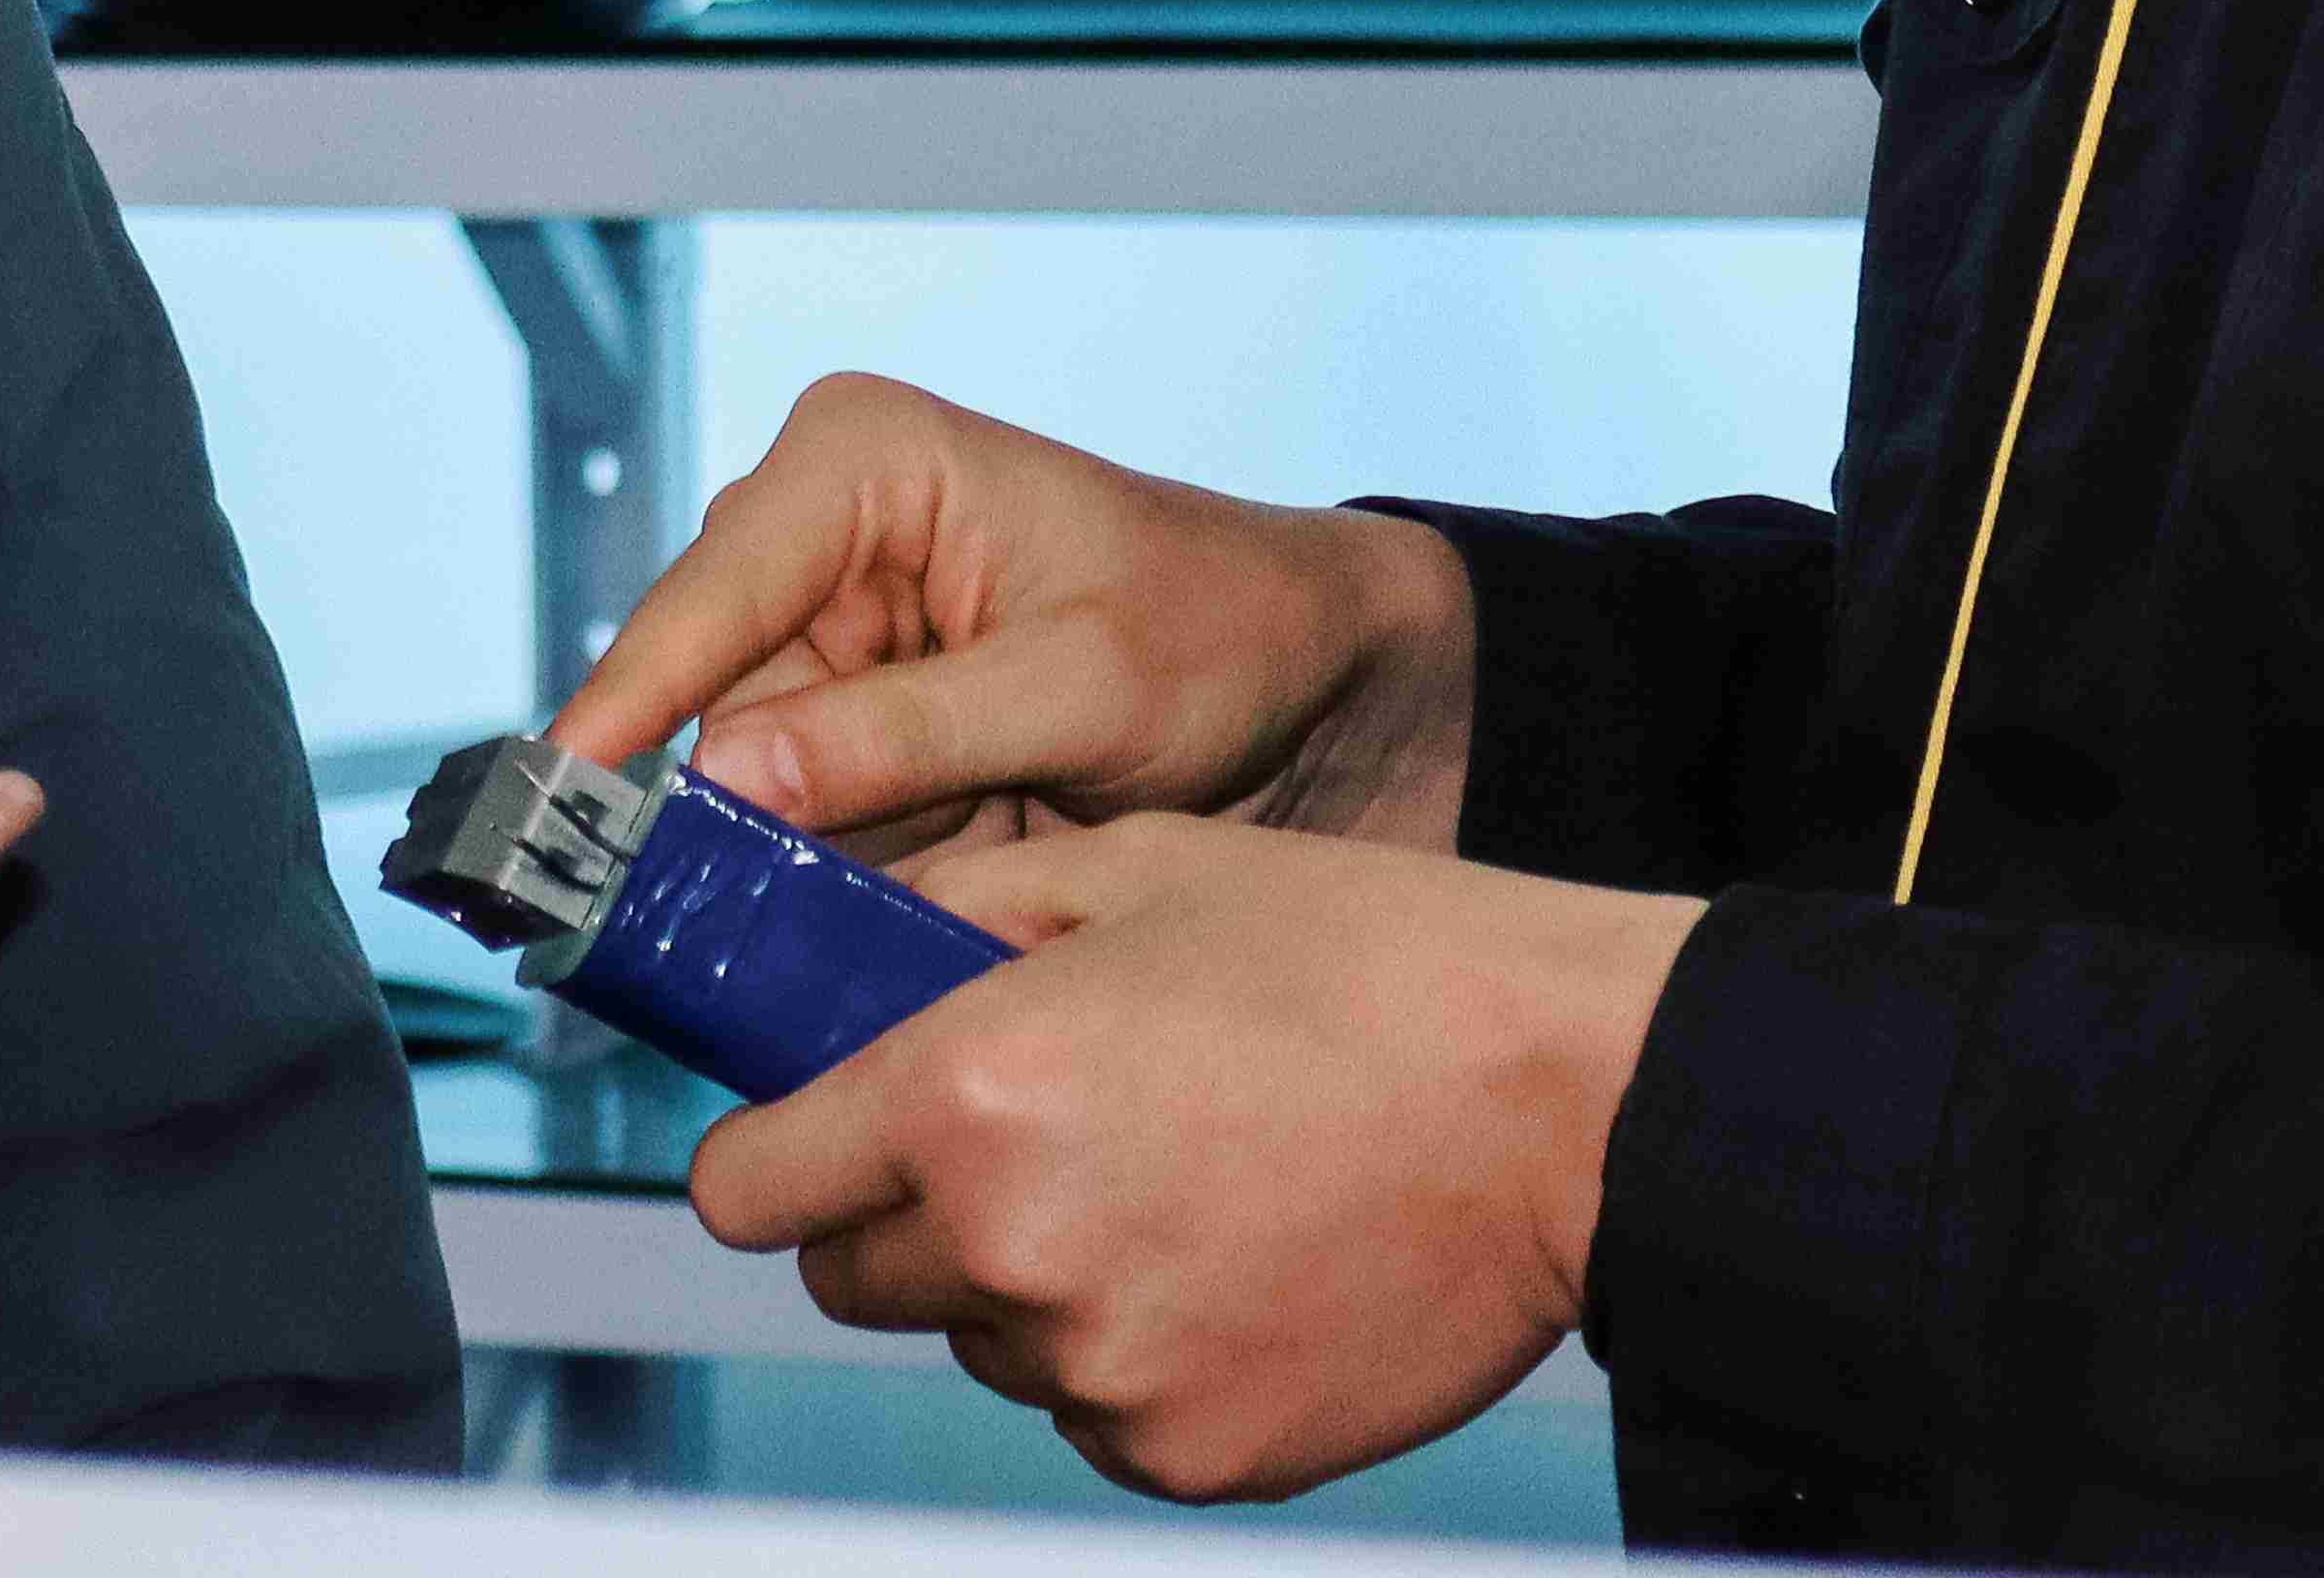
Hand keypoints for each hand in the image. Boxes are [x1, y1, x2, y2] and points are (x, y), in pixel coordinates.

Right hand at [544, 371, 1477, 866]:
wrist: (1317, 687)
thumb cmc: (1226, 631)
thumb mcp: (1084, 686)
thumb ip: (906, 735)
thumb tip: (737, 779)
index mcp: (860, 463)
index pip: (712, 588)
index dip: (630, 696)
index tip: (559, 789)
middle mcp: (816, 543)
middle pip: (708, 703)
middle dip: (742, 817)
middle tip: (786, 903)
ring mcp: (827, 643)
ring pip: (747, 787)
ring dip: (815, 862)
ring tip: (917, 887)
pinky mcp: (851, 735)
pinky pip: (802, 828)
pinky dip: (851, 883)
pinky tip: (918, 898)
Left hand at [684, 815, 1690, 1501]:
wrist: (1572, 1103)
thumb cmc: (1371, 964)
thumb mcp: (1139, 869)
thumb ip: (961, 916)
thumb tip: (852, 957)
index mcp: (968, 1096)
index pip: (751, 1191)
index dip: (775, 1158)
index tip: (809, 1141)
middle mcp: (1011, 1252)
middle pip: (858, 1279)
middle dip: (907, 1214)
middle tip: (1029, 1136)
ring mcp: (1103, 1372)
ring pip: (984, 1347)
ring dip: (1029, 1283)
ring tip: (1170, 1181)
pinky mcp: (1192, 1454)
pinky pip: (1097, 1414)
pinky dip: (1133, 1355)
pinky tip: (1230, 1260)